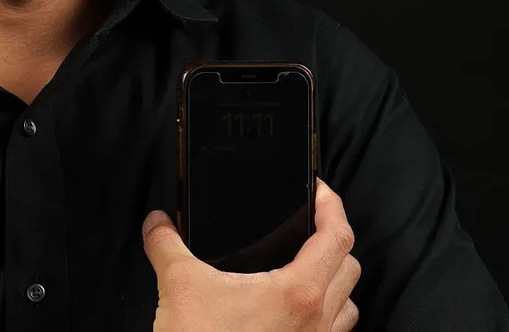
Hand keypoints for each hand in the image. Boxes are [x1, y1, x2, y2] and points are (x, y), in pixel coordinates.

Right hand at [142, 177, 360, 330]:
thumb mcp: (178, 284)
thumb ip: (166, 243)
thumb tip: (157, 222)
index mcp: (297, 291)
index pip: (336, 236)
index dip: (331, 204)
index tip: (317, 189)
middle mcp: (316, 320)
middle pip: (350, 266)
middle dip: (333, 237)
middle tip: (308, 222)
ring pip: (348, 303)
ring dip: (335, 279)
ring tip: (307, 264)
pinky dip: (326, 313)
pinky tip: (294, 308)